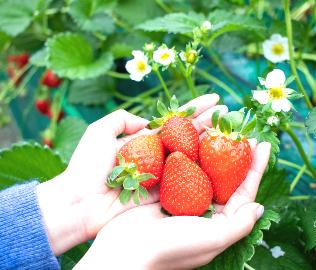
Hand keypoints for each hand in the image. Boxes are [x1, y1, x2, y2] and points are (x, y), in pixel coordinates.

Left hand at [36, 94, 226, 255]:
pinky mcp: (164, 194)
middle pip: (189, 137)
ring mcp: (162, 175)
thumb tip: (144, 122)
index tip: (215, 99)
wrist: (80, 203)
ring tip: (233, 135)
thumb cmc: (86, 167)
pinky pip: (187, 181)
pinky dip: (204, 173)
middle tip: (232, 115)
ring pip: (192, 157)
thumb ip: (121, 119)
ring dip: (213, 146)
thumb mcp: (99, 132)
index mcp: (144, 140)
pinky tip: (221, 164)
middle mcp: (157, 156)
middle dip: (210, 125)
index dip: (195, 109)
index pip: (175, 121)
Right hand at [75, 141, 270, 269]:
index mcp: (216, 221)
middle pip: (224, 175)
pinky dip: (188, 149)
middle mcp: (201, 208)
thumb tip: (260, 207)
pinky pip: (180, 164)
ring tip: (223, 125)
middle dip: (235, 152)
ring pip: (202, 166)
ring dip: (213, 146)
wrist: (124, 251)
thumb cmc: (170, 248)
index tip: (264, 145)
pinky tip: (195, 133)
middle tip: (244, 129)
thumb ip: (240, 225)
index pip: (242, 191)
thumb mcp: (212, 240)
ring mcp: (181, 197)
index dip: (255, 168)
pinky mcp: (163, 188)